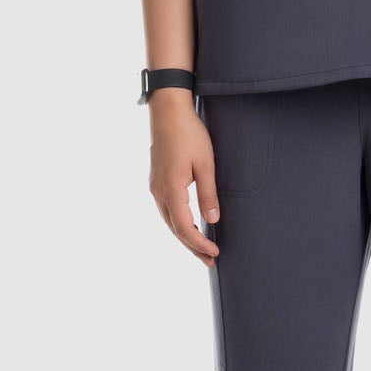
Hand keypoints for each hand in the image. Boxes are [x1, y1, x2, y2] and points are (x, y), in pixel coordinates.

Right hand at [148, 93, 220, 266]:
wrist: (168, 110)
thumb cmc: (189, 133)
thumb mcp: (205, 164)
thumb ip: (208, 193)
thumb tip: (213, 219)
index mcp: (171, 189)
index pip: (184, 227)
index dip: (199, 243)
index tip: (215, 253)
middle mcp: (158, 191)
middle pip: (174, 229)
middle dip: (192, 246)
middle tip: (210, 260)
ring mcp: (155, 186)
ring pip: (169, 221)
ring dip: (185, 236)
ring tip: (202, 248)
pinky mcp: (157, 180)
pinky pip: (167, 210)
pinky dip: (179, 223)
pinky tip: (190, 225)